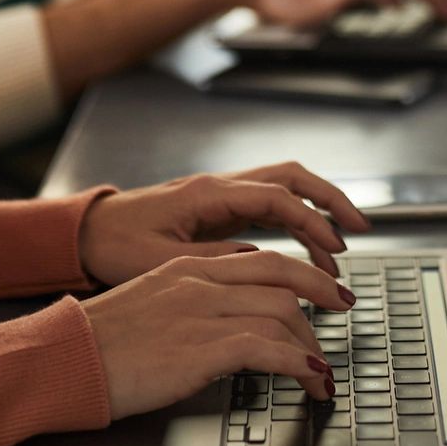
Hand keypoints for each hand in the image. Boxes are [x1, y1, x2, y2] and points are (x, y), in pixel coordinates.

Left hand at [78, 161, 373, 283]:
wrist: (86, 234)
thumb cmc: (115, 245)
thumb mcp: (163, 262)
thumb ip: (215, 262)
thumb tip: (261, 267)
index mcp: (208, 194)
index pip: (277, 198)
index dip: (312, 223)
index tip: (336, 251)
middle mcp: (219, 187)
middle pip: (290, 178)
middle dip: (329, 200)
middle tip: (360, 230)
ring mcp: (220, 196)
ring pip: (283, 189)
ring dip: (316, 212)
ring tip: (341, 248)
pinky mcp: (217, 210)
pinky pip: (268, 207)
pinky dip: (295, 223)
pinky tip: (307, 250)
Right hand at [80, 251, 352, 419]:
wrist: (68, 358)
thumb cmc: (98, 343)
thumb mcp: (147, 307)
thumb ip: (188, 304)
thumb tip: (225, 323)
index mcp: (184, 269)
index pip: (259, 259)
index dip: (299, 272)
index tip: (321, 289)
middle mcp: (197, 282)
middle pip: (280, 275)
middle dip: (320, 292)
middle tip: (343, 309)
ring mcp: (200, 312)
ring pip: (281, 311)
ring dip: (312, 344)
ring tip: (322, 370)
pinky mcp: (201, 347)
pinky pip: (268, 348)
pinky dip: (299, 364)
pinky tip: (309, 379)